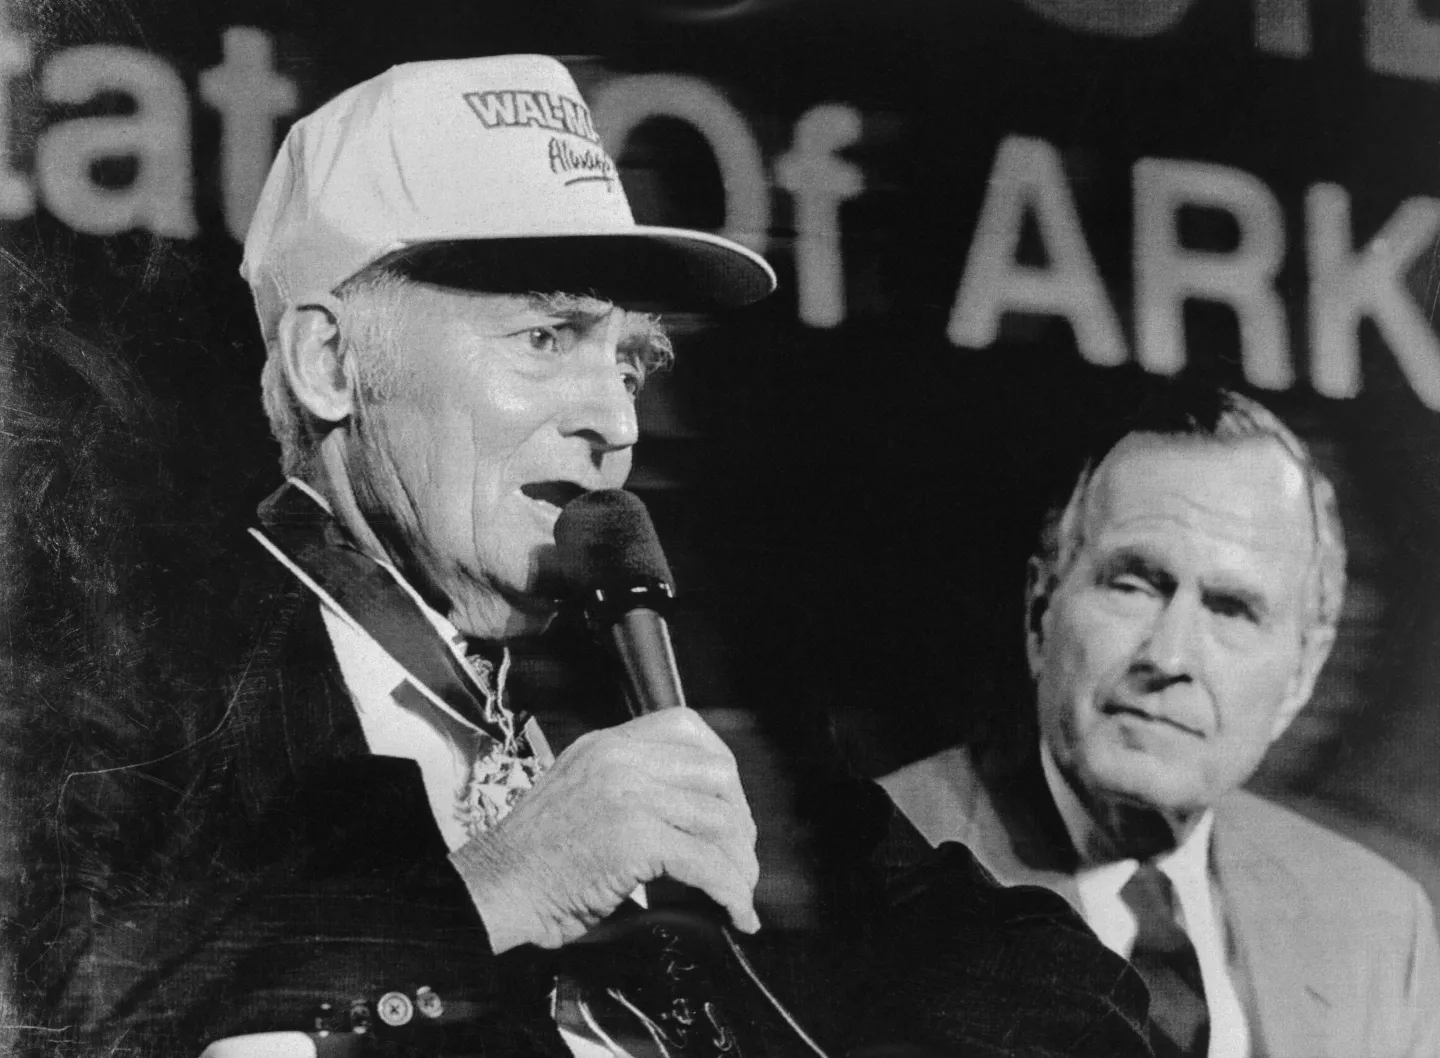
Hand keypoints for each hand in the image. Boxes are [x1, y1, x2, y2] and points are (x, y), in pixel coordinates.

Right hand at [451, 708, 759, 952]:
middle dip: (739, 818)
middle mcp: (619, 759)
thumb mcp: (581, 796)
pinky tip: (735, 913)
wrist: (493, 890)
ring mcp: (627, 794)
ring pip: (720, 820)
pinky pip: (707, 864)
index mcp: (606, 745)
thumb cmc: (534, 860)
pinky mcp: (633, 838)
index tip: (728, 806)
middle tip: (738, 857)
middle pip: (716, 771)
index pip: (686, 726)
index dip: (720, 767)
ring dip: (740, 864)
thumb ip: (629, 786)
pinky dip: (731, 893)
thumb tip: (692, 811)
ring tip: (739, 893)